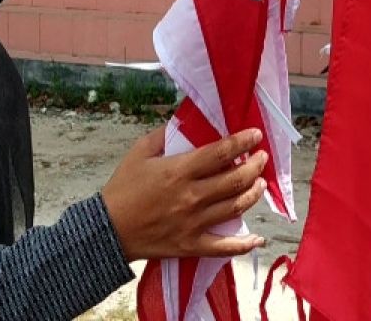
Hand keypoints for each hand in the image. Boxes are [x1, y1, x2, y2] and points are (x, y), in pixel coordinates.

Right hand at [101, 125, 268, 260]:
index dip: (242, 142)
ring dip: (253, 194)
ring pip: (235, 207)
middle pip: (235, 179)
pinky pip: (224, 247)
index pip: (220, 153)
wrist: (107, 230)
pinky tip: (258, 238)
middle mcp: (192, 196)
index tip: (255, 134)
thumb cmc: (122, 189)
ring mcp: (194, 223)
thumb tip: (183, 124)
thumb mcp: (138, 153)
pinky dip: (245, 244)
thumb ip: (162, 135)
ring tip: (260, 183)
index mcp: (179, 171)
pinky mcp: (192, 245)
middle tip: (262, 158)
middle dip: (255, 166)